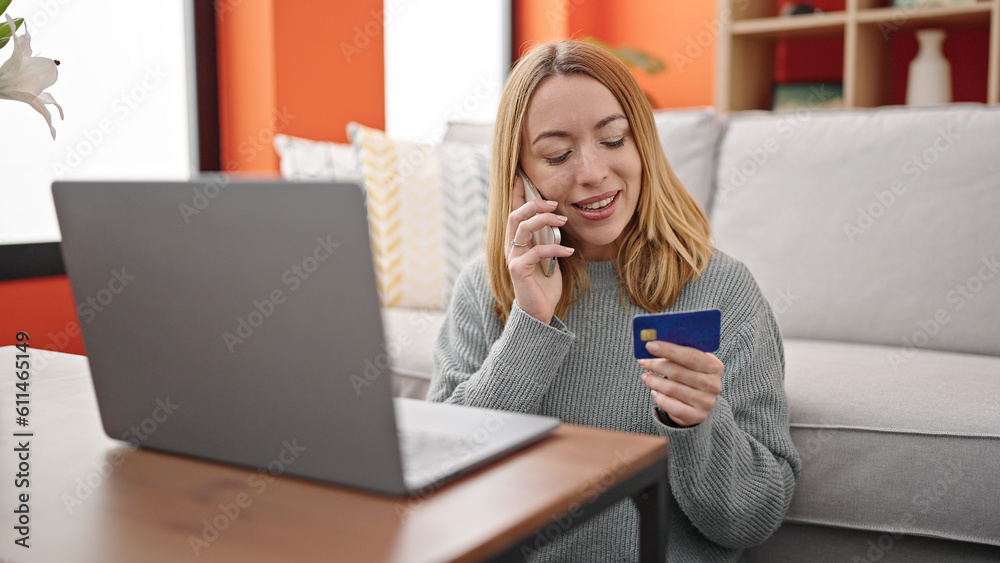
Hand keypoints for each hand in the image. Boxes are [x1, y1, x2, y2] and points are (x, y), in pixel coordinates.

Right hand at [506, 175, 573, 322]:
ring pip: (523, 229)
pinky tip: (569, 251)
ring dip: (544, 221)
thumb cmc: (544, 284)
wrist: (539, 312)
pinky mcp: (518, 270)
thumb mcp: (549, 257)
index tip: (521, 177)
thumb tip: (559, 222)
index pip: (514, 213)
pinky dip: (554, 248)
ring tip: (563, 221)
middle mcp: (511, 247)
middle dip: (534, 204)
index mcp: (517, 242)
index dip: (517, 195)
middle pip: (515, 215)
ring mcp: (513, 258)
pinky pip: (535, 252)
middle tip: (554, 203)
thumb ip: (549, 240)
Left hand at [638, 340, 723, 426]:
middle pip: (678, 372)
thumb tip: (654, 343)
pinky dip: (660, 398)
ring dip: (654, 381)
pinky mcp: (697, 416)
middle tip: (643, 362)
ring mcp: (706, 402)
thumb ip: (679, 354)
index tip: (650, 346)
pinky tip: (654, 392)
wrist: (701, 403)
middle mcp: (713, 385)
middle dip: (656, 365)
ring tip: (645, 377)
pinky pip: (673, 407)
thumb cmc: (691, 376)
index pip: (690, 356)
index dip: (668, 350)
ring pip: (672, 389)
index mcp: (714, 367)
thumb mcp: (692, 364)